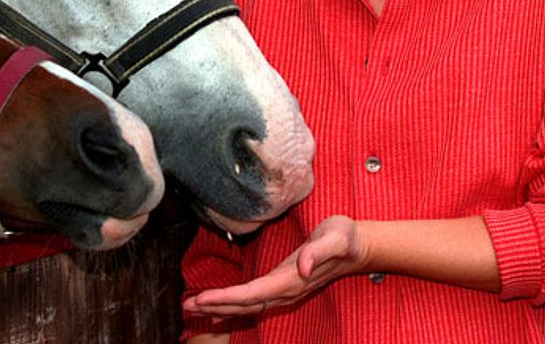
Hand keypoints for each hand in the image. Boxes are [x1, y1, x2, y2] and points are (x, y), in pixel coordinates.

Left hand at [182, 215, 367, 317]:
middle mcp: (286, 290)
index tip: (203, 298)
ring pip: (247, 305)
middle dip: (215, 306)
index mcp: (292, 280)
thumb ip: (320, 251)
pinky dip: (231, 304)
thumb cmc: (345, 238)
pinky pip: (253, 300)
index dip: (227, 298)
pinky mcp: (282, 286)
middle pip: (245, 305)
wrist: (357, 247)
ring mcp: (284, 291)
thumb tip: (303, 265)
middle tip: (187, 305)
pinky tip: (216, 307)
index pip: (253, 294)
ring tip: (192, 307)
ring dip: (219, 307)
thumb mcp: (336, 237)